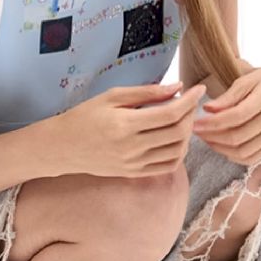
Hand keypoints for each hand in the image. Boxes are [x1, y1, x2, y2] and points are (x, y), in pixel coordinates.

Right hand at [57, 81, 207, 178]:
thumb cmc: (84, 116)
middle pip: (178, 133)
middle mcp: (132, 147)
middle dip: (191, 115)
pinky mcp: (134, 173)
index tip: (198, 89)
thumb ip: (147, 92)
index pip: (170, 113)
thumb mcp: (112, 97)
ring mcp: (134, 163)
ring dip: (188, 134)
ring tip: (182, 119)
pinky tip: (176, 138)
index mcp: (126, 124)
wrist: (62, 147)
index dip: (189, 100)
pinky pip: (167, 166)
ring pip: (177, 151)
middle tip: (189, 102)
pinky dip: (179, 152)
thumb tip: (178, 87)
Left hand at [191, 61, 260, 165]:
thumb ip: (228, 97)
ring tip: (206, 139)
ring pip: (243, 151)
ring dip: (220, 148)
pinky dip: (234, 156)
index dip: (212, 123)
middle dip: (212, 137)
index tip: (195, 123)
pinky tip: (221, 147)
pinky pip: (252, 158)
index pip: (235, 117)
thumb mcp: (247, 80)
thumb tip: (207, 110)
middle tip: (196, 132)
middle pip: (237, 137)